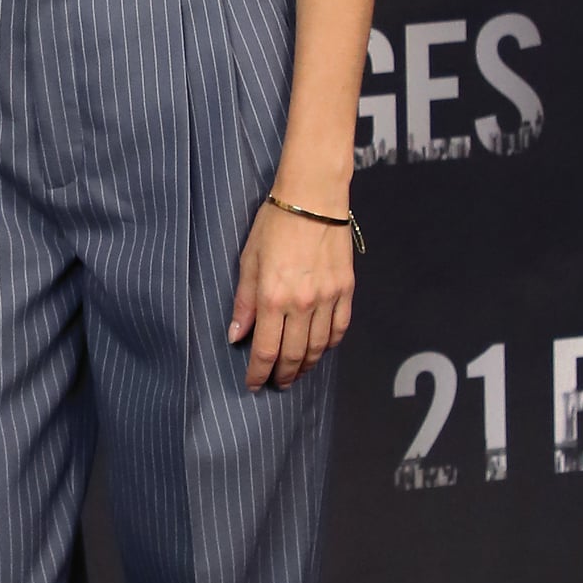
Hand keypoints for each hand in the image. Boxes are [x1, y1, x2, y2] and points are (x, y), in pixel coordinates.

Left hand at [228, 196, 354, 391]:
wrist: (314, 198)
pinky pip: (339, 328)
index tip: (253, 384)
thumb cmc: (275, 224)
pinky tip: (320, 349)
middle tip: (277, 383)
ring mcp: (328, 298)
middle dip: (283, 375)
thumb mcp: (249, 260)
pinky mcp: (346, 290)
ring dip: (307, 365)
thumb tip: (236, 335)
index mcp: (272, 297)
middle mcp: (302, 304)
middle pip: (294, 355)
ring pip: (319, 347)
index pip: (265, 350)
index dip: (258, 373)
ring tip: (297, 372)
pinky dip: (329, 345)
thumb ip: (243, 301)